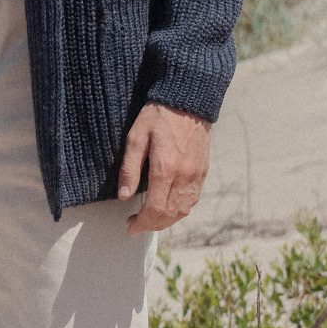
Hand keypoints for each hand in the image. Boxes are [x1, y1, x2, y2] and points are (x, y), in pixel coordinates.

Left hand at [116, 102, 211, 232]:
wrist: (189, 101)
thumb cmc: (158, 116)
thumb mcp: (136, 137)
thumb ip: (129, 168)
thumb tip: (124, 196)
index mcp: (165, 169)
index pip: (155, 209)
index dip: (141, 223)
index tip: (130, 227)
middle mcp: (184, 176)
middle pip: (170, 214)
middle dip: (152, 225)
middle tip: (137, 225)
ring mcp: (196, 175)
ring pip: (183, 210)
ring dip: (167, 221)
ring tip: (151, 220)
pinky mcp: (203, 171)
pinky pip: (193, 199)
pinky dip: (180, 210)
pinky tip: (169, 208)